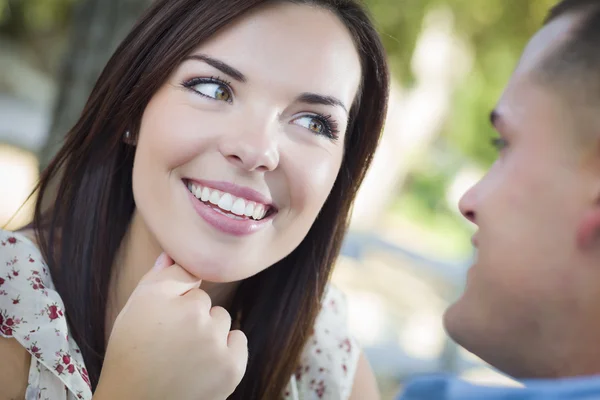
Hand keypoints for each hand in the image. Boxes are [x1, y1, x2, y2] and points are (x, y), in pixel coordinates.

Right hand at [96, 253, 247, 399]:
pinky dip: (227, 351)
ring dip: (210, 333)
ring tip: (184, 357)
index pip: (186, 278)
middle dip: (192, 317)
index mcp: (162, 296)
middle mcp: (192, 313)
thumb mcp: (134, 309)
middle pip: (204, 302)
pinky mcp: (231, 366)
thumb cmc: (132, 355)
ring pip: (221, 320)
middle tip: (169, 344)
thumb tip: (173, 253)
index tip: (162, 321)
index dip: (173, 301)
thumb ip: (158, 277)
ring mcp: (215, 341)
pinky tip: (205, 365)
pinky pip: (238, 340)